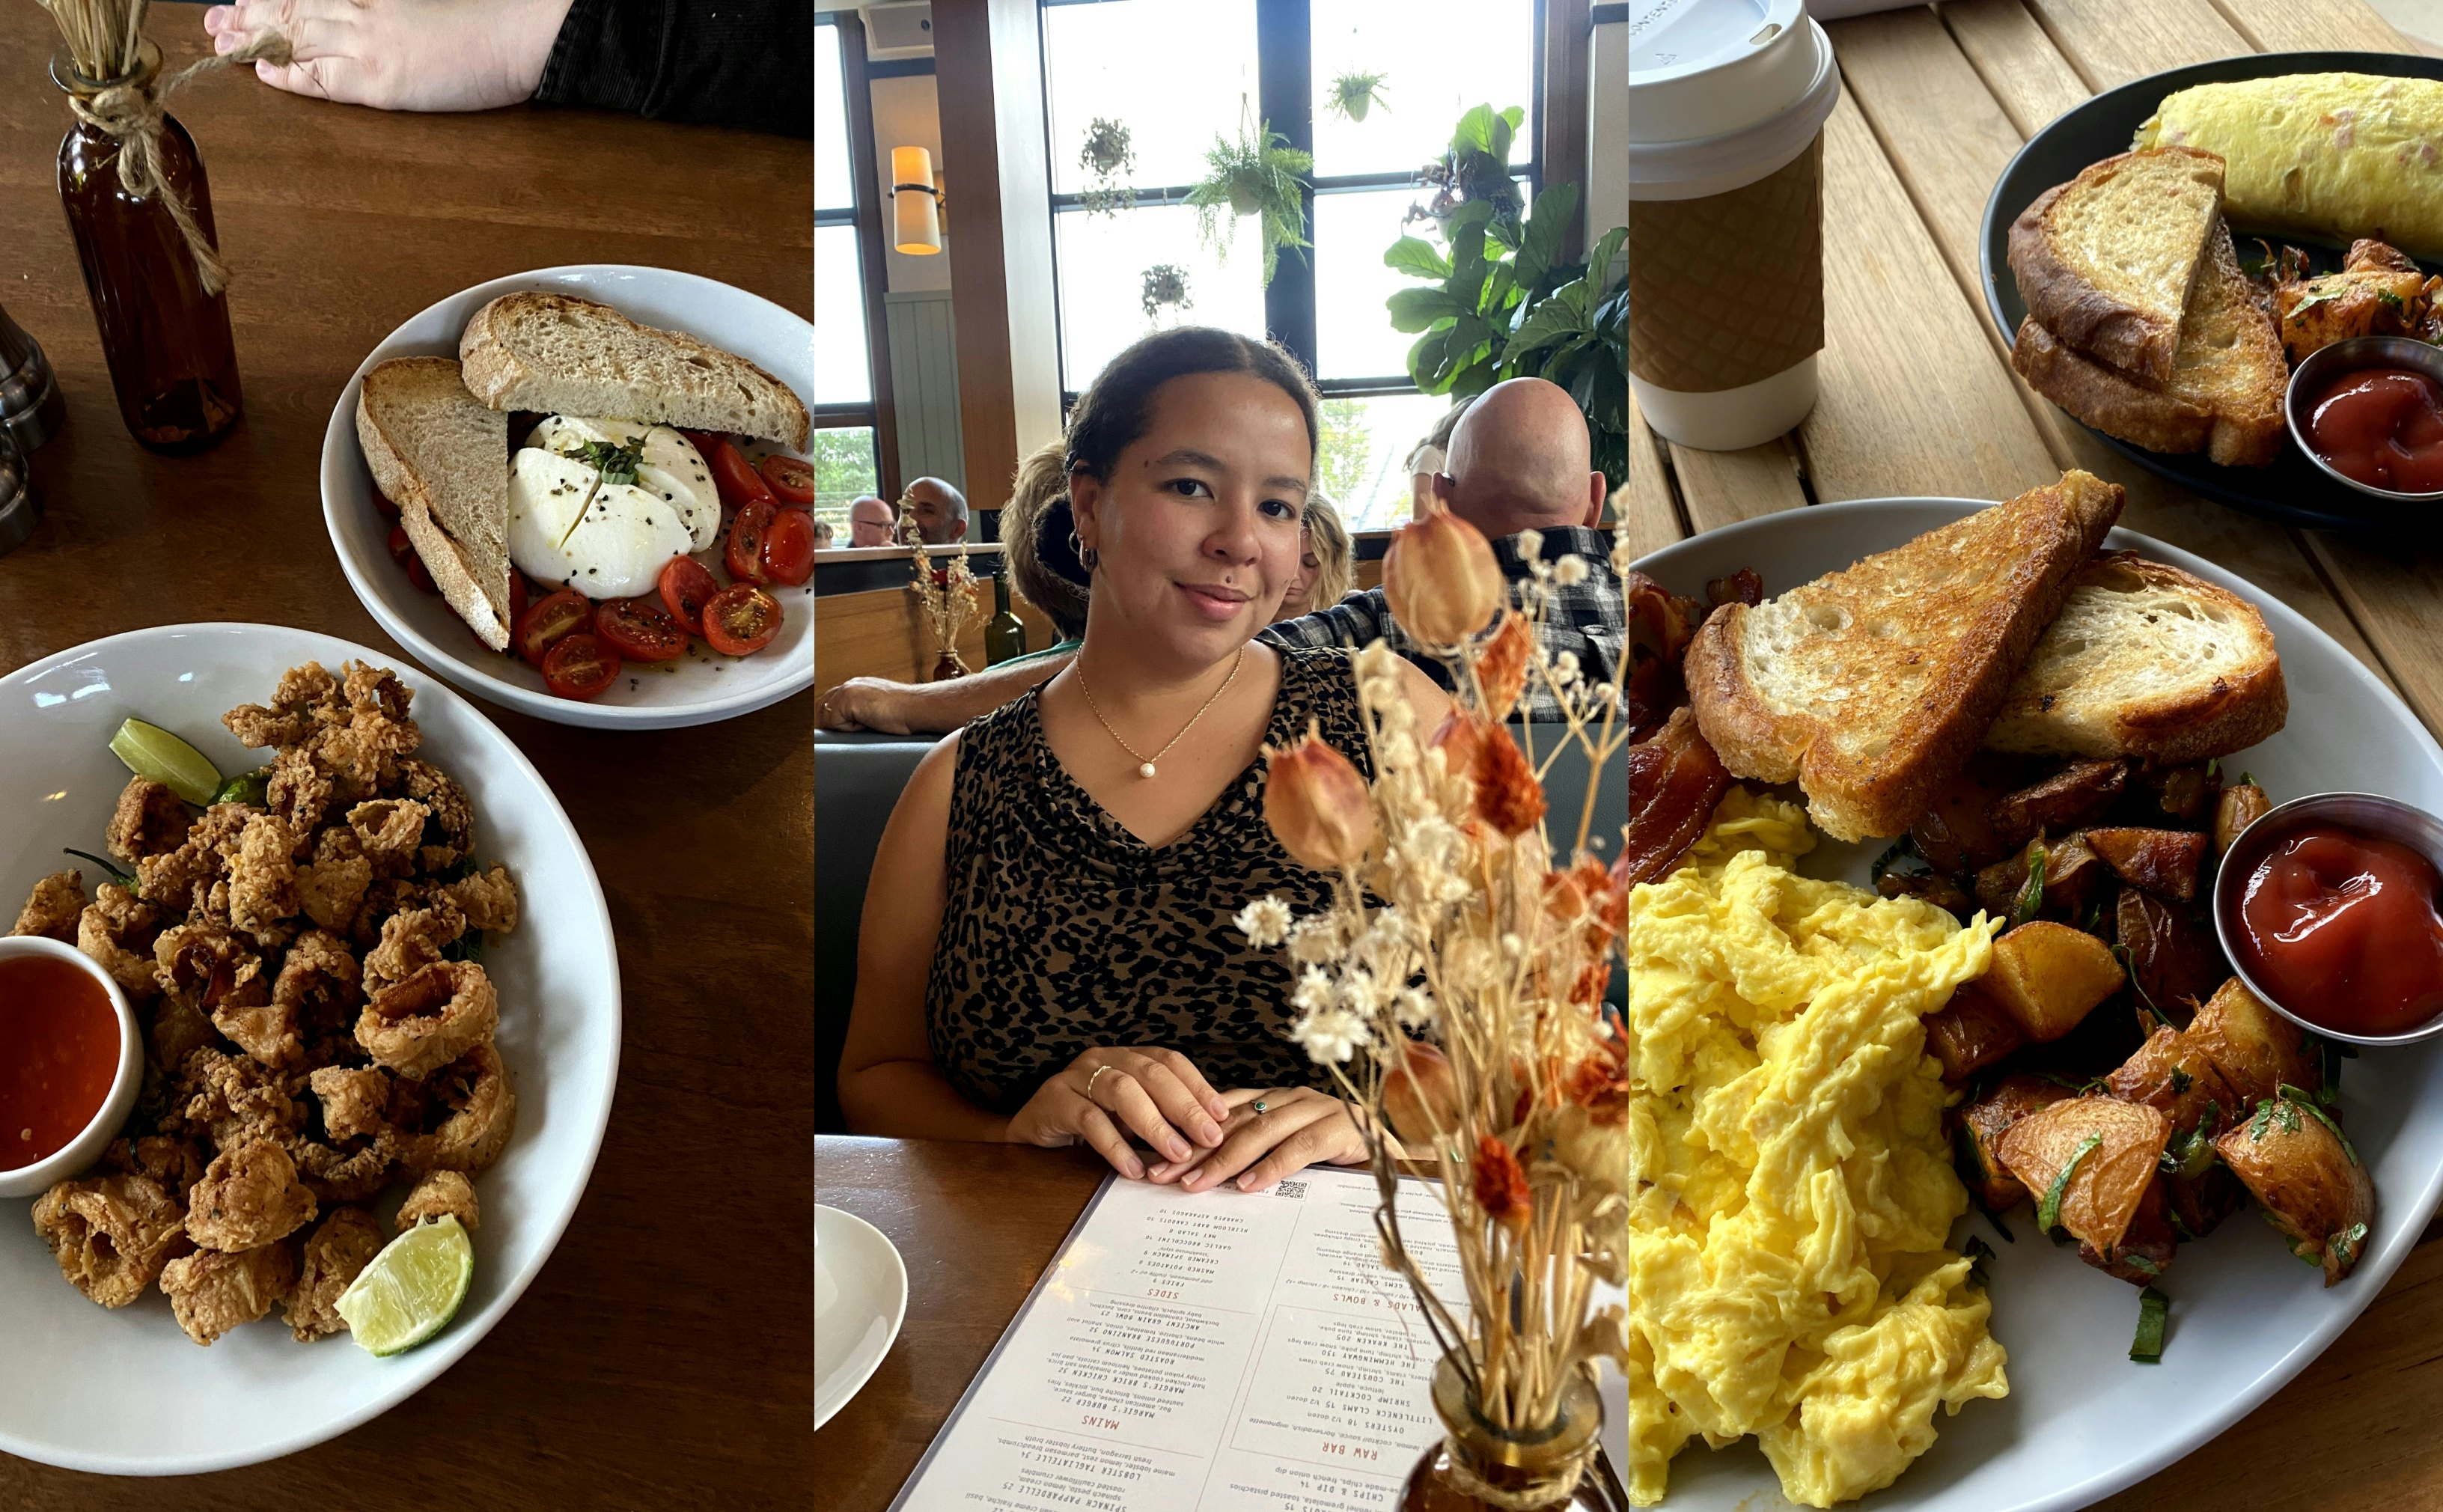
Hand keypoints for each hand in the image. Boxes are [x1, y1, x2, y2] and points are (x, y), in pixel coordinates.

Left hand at [202, 0, 573, 112]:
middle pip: (287, 10)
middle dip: (246, 18)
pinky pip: (320, 79)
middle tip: (215, 24)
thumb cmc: (478, 22)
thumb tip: (349, 20)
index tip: (239, 3)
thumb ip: (378, 10)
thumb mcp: (416, 7)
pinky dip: (289, 75)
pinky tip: (266, 73)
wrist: (514, 37)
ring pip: (292, 39)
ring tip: (224, 46)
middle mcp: (358, 10)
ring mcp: (365, 44)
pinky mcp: (378, 81)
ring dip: (253, 43)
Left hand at [819, 678, 915, 734]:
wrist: (917, 707)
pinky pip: (835, 723)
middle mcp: (850, 685)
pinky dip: (848, 729)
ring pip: (826, 717)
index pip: (830, 703)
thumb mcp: (878, 711)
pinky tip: (866, 725)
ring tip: (862, 728)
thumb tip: (848, 729)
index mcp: (857, 686)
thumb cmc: (906, 713)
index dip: (830, 720)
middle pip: (821, 708)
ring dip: (840, 728)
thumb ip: (861, 713)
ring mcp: (847, 690)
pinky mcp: (847, 699)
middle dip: (827, 726)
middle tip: (843, 737)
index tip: (835, 734)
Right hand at [1003, 1048, 1231, 1180]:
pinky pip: (1089, 1119)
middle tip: (1209, 1136)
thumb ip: (1163, 1119)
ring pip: (1122, 1090)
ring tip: (1177, 1153)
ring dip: (1154, 1123)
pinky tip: (1133, 1168)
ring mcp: (1076, 1075)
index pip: (1169, 1061)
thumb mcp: (1130, 1117)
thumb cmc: (1091, 1123)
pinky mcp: (1054, 1100)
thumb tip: (1210, 1136)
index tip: (1222, 1114)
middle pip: (1151, 1073)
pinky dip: (1115, 1145)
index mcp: (1127, 1056)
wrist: (1034, 1131)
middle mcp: (1103, 1058)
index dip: (1198, 1085)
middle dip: (1184, 1105)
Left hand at [1153, 1087, 1368, 1193]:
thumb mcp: (1291, 1154)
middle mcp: (1292, 1099)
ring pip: (1260, 1131)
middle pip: (1232, 1123)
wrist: (1400, 1157)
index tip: (1155, 1160)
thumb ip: (1257, 1155)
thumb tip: (1205, 1178)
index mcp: (1276, 1100)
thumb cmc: (1341, 1159)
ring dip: (1225, 1160)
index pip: (1221, 1113)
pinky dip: (1271, 1167)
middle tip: (1164, 1176)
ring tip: (1198, 1184)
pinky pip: (1299, 1147)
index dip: (1186, 1135)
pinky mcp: (1341, 1128)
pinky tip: (1249, 1185)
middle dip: (1194, 1150)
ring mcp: (1317, 1109)